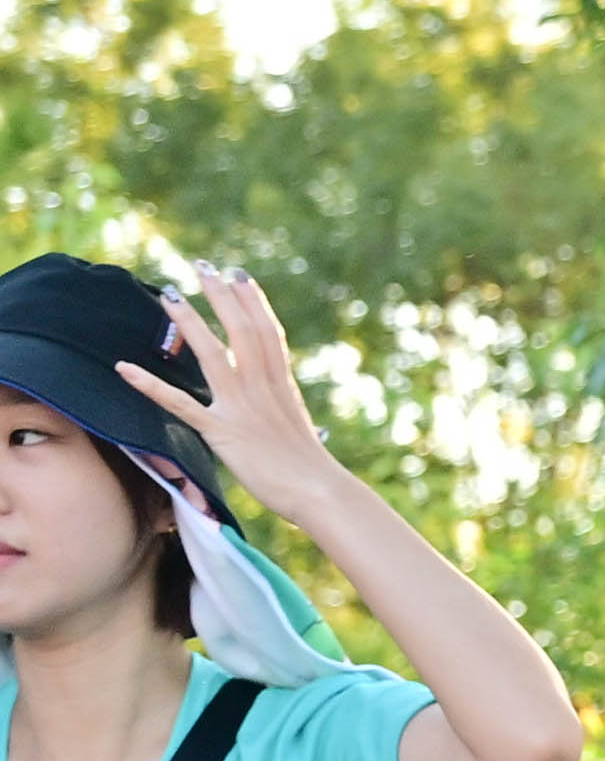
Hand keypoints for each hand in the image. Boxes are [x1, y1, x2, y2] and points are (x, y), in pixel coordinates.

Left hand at [114, 264, 350, 525]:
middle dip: (223, 296)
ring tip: (169, 295)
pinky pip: (181, 404)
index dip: (253, 301)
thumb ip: (282, 410)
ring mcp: (243, 408)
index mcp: (283, 386)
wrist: (322, 493)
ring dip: (190, 323)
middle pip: (242, 331)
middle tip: (204, 266)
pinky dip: (151, 386)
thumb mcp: (298, 429)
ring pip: (213, 355)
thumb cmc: (313, 471)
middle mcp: (263, 388)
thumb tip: (282, 409)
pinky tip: (127, 369)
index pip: (267, 332)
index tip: (239, 275)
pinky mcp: (223, 432)